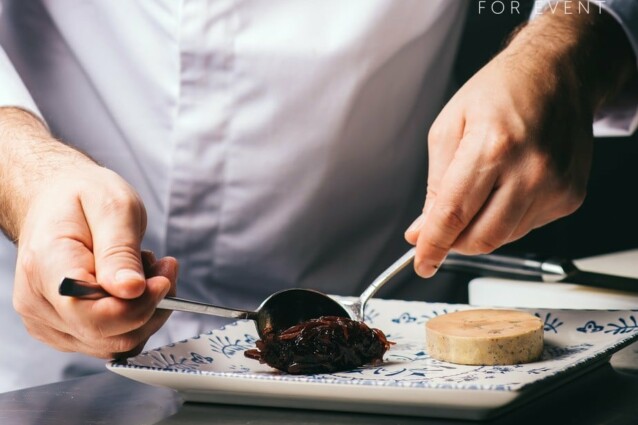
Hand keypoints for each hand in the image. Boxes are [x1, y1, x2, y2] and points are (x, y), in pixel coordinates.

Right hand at [1, 108, 175, 357]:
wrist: (55, 199)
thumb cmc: (83, 197)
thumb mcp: (113, 207)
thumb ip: (121, 252)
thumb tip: (132, 290)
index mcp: (47, 267)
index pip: (91, 315)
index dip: (137, 306)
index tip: (163, 279)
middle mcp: (39, 302)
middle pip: (108, 335)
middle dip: (150, 306)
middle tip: (163, 268)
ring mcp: (48, 321)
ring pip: (113, 344)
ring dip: (145, 313)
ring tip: (146, 271)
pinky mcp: (63, 329)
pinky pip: (109, 341)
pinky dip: (134, 320)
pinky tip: (135, 289)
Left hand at [405, 8, 635, 277]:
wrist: (557, 72)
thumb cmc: (499, 91)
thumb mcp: (449, 127)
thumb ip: (435, 185)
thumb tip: (423, 230)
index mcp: (492, 146)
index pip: (454, 214)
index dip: (433, 246)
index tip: (422, 263)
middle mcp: (529, 169)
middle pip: (482, 238)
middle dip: (454, 242)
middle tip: (442, 229)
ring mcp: (555, 185)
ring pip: (504, 237)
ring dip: (480, 228)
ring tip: (480, 189)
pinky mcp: (570, 196)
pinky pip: (526, 227)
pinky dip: (506, 218)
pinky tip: (507, 186)